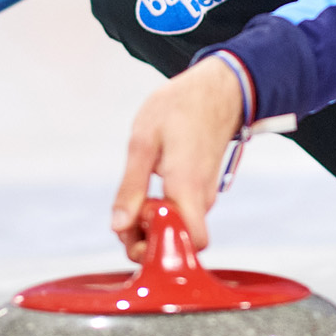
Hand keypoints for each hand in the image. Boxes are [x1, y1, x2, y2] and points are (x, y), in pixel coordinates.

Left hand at [111, 56, 243, 259]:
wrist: (217, 90)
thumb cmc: (179, 108)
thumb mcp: (143, 141)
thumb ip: (131, 186)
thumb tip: (118, 226)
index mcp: (186, 187)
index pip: (189, 243)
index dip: (159, 246)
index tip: (133, 226)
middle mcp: (201, 197)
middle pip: (181, 241)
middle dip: (149, 241)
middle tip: (125, 218)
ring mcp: (205, 194)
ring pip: (181, 228)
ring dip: (154, 225)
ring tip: (136, 198)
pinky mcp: (202, 189)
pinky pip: (183, 214)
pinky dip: (164, 213)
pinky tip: (149, 190)